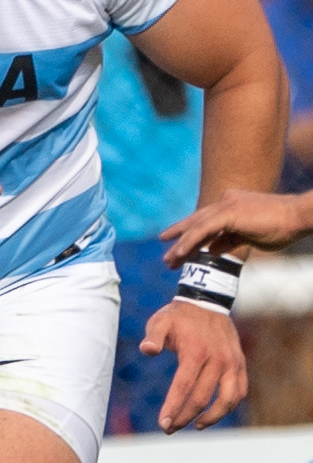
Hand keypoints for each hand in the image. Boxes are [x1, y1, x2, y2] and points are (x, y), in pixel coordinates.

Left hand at [140, 298, 246, 431]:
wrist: (207, 301)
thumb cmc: (179, 316)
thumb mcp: (160, 321)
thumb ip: (153, 336)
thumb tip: (147, 350)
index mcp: (196, 352)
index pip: (184, 387)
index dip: (174, 408)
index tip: (163, 423)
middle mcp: (217, 359)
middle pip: (202, 398)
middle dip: (184, 417)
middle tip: (169, 428)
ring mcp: (232, 362)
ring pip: (227, 399)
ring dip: (212, 417)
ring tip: (196, 425)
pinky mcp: (240, 363)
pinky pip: (239, 391)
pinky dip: (229, 405)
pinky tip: (214, 413)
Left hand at [162, 188, 312, 260]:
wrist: (297, 217)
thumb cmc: (280, 227)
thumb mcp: (248, 236)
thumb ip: (228, 240)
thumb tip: (210, 249)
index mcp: (231, 203)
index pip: (205, 220)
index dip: (190, 233)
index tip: (177, 246)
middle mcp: (226, 201)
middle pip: (196, 221)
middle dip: (179, 238)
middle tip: (165, 254)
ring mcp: (227, 205)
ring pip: (196, 227)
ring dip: (180, 245)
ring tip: (168, 261)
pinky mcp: (229, 212)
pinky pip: (203, 229)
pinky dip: (190, 242)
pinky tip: (180, 254)